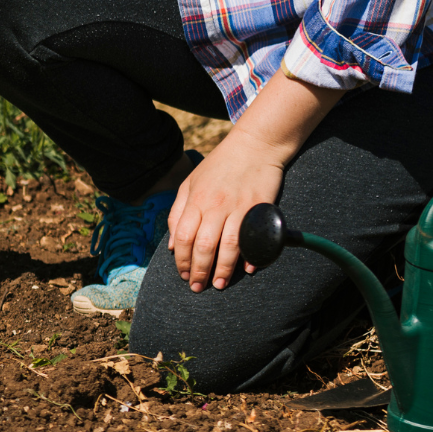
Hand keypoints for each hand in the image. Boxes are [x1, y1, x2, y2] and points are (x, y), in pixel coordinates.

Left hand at [166, 133, 286, 290]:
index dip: (181, 260)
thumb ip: (176, 213)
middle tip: (197, 287)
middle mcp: (215, 205)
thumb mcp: (189, 184)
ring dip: (223, 269)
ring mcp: (239, 206)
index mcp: (195, 201)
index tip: (183, 274)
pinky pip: (254, 235)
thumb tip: (171, 245)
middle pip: (203, 246)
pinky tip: (248, 268)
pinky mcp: (260, 206)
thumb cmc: (219, 166)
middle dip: (199, 271)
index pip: (182, 238)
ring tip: (219, 284)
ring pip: (228, 245)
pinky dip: (252, 254)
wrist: (255, 144)